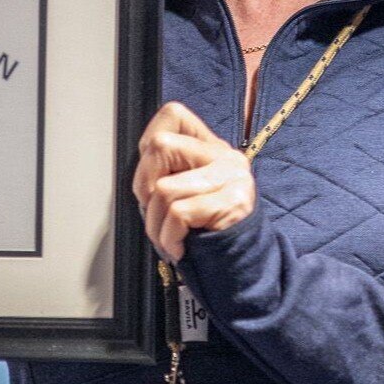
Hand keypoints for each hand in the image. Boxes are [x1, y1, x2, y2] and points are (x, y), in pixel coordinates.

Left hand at [132, 100, 256, 262]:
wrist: (243, 269)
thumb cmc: (205, 232)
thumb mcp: (186, 192)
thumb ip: (168, 171)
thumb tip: (140, 171)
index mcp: (211, 148)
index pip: (173, 114)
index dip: (150, 143)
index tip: (151, 178)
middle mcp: (224, 156)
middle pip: (160, 146)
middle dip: (143, 185)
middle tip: (155, 212)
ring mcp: (232, 177)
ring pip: (163, 187)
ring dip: (155, 222)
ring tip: (167, 237)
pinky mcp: (234, 202)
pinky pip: (178, 213)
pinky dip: (169, 237)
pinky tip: (179, 247)